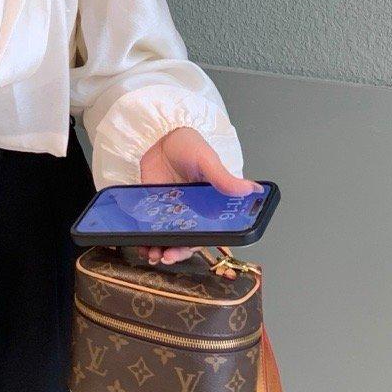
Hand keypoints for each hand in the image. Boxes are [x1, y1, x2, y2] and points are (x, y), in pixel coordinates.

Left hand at [136, 125, 260, 266]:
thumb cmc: (188, 144)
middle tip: (166, 257)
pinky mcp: (152, 206)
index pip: (208, 232)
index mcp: (209, 204)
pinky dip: (145, 238)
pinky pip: (150, 227)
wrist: (159, 134)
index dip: (198, 244)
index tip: (187, 251)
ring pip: (168, 237)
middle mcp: (191, 211)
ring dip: (160, 249)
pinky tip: (140, 243)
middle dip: (176, 252)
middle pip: (186, 239)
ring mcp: (170, 210)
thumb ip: (224, 177)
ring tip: (152, 254)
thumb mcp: (207, 160)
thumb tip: (251, 189)